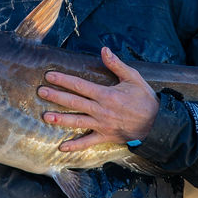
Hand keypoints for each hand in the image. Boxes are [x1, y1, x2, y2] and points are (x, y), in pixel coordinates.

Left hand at [39, 47, 158, 151]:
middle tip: (40, 92)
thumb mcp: (133, 77)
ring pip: (77, 122)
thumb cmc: (145, 98)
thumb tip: (104, 49)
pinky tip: (62, 147)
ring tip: (46, 117)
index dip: (64, 80)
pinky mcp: (105, 136)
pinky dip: (75, 146)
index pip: (80, 85)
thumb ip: (116, 64)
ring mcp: (102, 125)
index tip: (49, 76)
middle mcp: (101, 110)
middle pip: (74, 102)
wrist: (157, 123)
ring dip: (61, 119)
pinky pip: (88, 142)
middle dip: (56, 96)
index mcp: (106, 94)